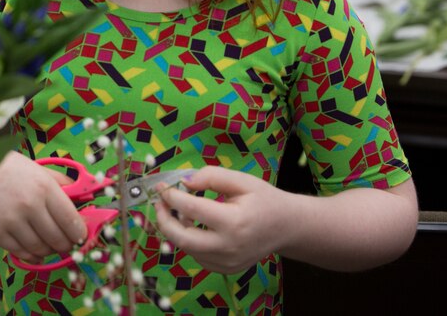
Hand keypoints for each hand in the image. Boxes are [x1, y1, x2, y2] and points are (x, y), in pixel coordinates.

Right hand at [0, 151, 86, 261]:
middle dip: (66, 245)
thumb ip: (60, 182)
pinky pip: (21, 253)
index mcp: (44, 188)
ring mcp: (12, 222)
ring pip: (40, 249)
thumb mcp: (37, 168)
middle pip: (58, 239)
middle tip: (66, 244)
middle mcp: (30, 206)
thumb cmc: (7, 168)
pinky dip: (31, 255)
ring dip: (48, 251)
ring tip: (49, 246)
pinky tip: (34, 251)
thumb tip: (81, 197)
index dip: (79, 234)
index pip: (71, 221)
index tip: (80, 236)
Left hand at [152, 166, 291, 273]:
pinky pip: (197, 255)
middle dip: (163, 219)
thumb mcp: (241, 180)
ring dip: (175, 228)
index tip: (162, 186)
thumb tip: (183, 181)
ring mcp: (227, 262)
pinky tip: (193, 225)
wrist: (287, 227)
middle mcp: (229, 247)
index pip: (192, 209)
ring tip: (178, 210)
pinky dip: (189, 240)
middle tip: (159, 203)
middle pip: (181, 237)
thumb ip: (211, 176)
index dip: (171, 196)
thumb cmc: (264, 200)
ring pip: (186, 248)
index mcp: (234, 222)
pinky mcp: (225, 269)